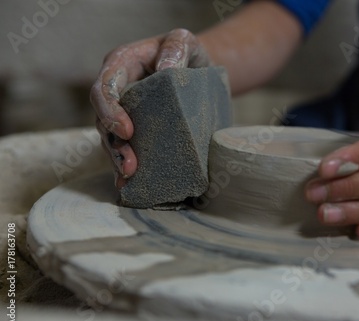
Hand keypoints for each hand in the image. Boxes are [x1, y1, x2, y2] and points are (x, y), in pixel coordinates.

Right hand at [90, 29, 211, 187]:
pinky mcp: (138, 130)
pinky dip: (127, 166)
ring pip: (111, 139)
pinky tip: (130, 185)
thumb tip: (166, 70)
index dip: (110, 110)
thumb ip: (176, 48)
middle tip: (129, 166)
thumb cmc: (188, 53)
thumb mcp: (185, 40)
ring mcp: (125, 112)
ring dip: (118, 159)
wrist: (199, 70)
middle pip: (103, 120)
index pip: (104, 88)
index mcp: (122, 66)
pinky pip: (127, 148)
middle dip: (114, 145)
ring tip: (130, 177)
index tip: (128, 131)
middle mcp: (118, 91)